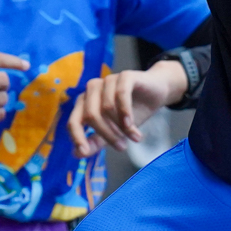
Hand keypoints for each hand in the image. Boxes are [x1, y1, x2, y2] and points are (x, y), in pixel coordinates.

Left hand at [66, 58, 186, 156]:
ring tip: (135, 137)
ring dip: (121, 126)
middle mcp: (92, 89)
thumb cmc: (133, 111)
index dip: (77, 137)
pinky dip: (125, 112)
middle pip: (91, 116)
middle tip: (122, 147)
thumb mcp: (114, 130)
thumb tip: (76, 154)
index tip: (85, 152)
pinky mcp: (124, 76)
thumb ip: (96, 141)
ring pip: (106, 107)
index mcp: (84, 102)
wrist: (157, 92)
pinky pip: (120, 94)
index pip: (73, 121)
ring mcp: (108, 80)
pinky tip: (132, 124)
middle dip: (107, 134)